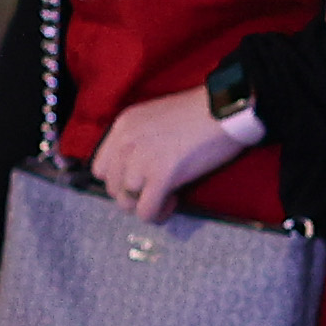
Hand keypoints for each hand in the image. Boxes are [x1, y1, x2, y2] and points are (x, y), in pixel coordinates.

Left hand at [92, 87, 257, 221]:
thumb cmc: (200, 111)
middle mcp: (125, 144)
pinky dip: (158, 214)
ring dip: (145, 205)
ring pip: (126, 202)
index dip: (118, 179)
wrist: (224, 111)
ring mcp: (141, 162)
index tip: (139, 179)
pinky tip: (173, 202)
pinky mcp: (161, 178)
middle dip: (132, 194)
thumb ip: (140, 138)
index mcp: (122, 126)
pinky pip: (146, 212)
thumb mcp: (156, 116)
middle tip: (154, 190)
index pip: (100, 167)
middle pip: (112, 187)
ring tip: (167, 197)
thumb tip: (140, 167)